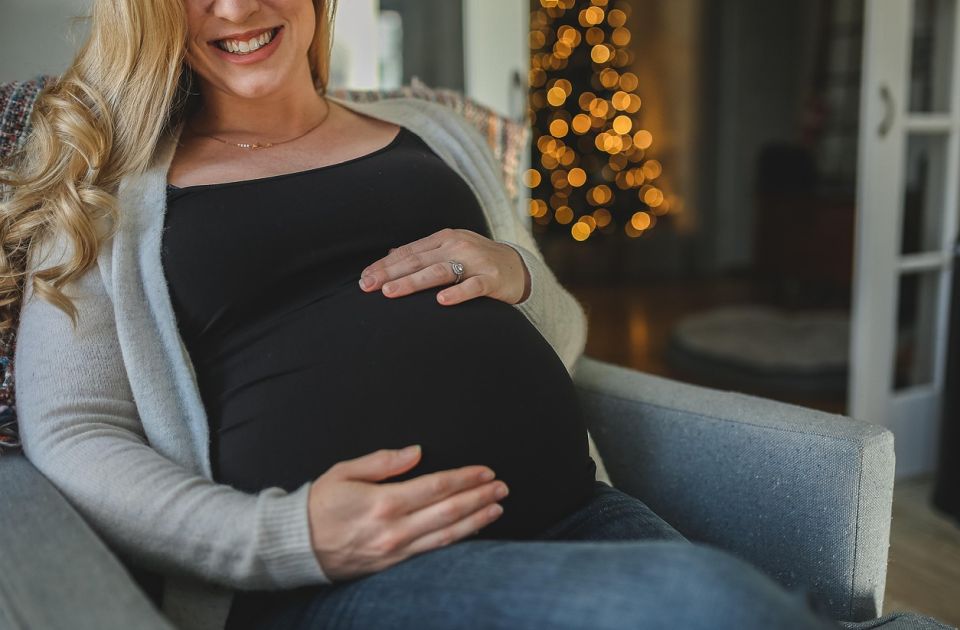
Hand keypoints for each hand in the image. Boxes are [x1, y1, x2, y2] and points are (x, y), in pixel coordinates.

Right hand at [307, 446, 508, 582]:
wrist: (294, 546)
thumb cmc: (318, 505)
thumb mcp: (344, 472)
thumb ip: (383, 462)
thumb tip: (416, 452)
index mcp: (382, 502)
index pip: (436, 487)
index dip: (464, 479)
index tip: (485, 471)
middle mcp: (393, 529)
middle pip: (448, 512)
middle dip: (479, 498)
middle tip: (502, 487)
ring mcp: (395, 551)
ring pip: (446, 536)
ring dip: (475, 521)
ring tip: (496, 508)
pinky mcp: (392, 565)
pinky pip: (431, 552)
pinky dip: (456, 541)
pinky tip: (471, 531)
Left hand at [358, 228, 530, 305]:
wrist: (519, 267)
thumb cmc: (477, 261)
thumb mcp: (450, 250)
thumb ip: (423, 253)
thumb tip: (390, 254)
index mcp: (445, 238)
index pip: (409, 251)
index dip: (385, 264)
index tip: (364, 278)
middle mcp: (458, 246)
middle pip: (418, 260)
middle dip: (390, 273)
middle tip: (368, 286)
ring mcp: (476, 262)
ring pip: (439, 272)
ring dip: (413, 282)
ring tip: (391, 292)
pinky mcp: (492, 279)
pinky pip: (473, 286)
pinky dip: (457, 293)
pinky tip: (441, 301)